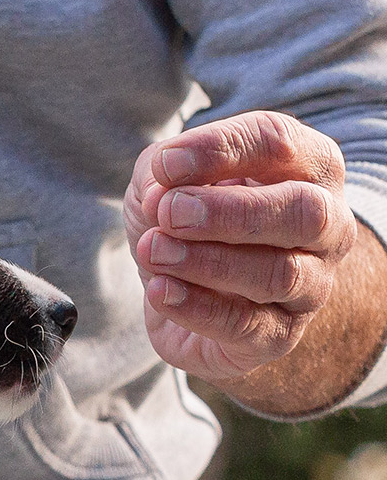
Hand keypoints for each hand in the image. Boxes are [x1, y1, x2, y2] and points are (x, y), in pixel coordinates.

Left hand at [125, 110, 358, 382]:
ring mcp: (312, 285)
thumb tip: (162, 191)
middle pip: (302, 212)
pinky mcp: (279, 336)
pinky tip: (160, 291)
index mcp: (308, 167)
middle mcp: (326, 225)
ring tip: (154, 251)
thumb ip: (163, 174)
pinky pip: (246, 326)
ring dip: (207, 261)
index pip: (278, 143)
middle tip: (169, 213)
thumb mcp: (168, 182)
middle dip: (230, 212)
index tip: (164, 166)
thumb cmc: (191, 223)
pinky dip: (197, 307)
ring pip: (279, 274)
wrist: (192, 299)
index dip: (220, 150)